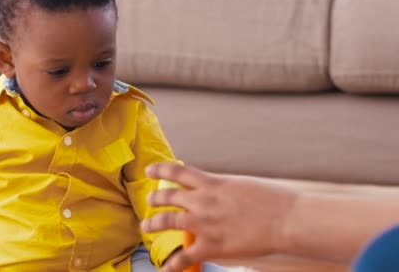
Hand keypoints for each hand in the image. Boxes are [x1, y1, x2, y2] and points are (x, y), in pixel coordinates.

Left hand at [141, 163, 296, 271]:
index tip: (150, 171)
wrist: (286, 219)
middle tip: (151, 201)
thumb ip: (218, 187)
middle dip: (155, 199)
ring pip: (166, 222)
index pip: (175, 172)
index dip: (159, 170)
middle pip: (166, 197)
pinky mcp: (211, 246)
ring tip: (146, 225)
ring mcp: (203, 224)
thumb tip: (208, 189)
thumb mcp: (238, 184)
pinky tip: (164, 269)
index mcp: (210, 183)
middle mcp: (201, 201)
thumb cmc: (270, 199)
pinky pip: (184, 256)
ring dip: (152, 224)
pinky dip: (171, 265)